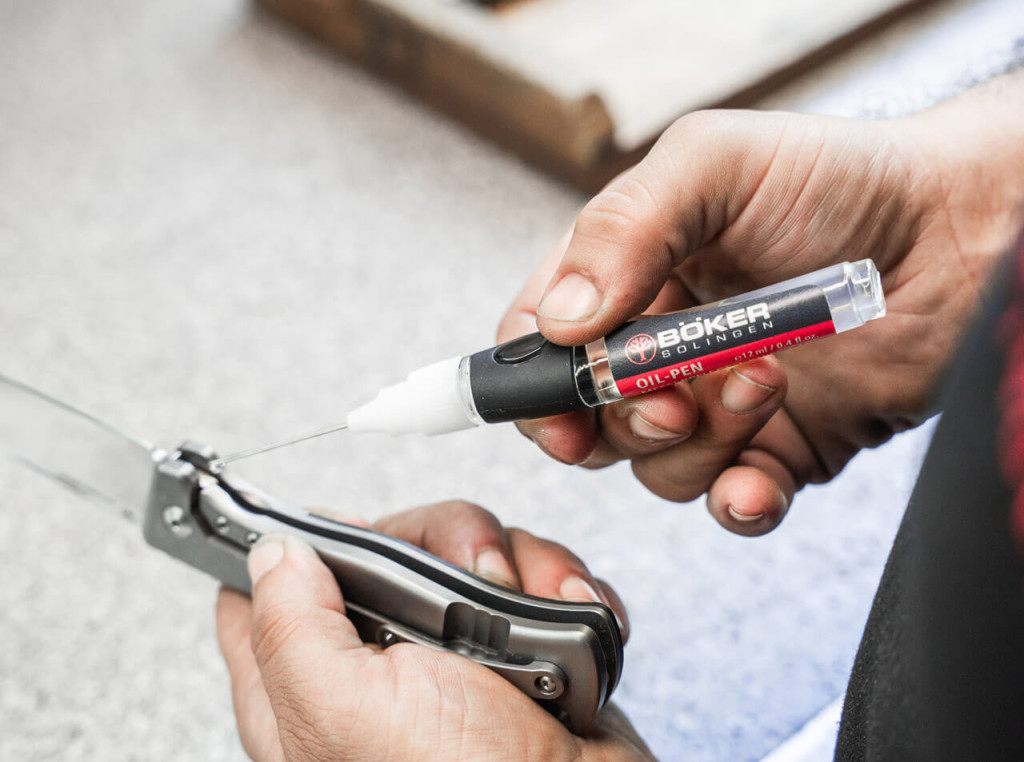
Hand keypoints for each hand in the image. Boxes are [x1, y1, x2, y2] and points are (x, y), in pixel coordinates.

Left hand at [216, 501, 652, 761]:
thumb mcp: (346, 714)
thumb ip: (291, 630)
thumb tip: (272, 554)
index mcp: (314, 685)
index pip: (270, 592)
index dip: (296, 542)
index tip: (342, 525)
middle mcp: (381, 663)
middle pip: (387, 545)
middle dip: (444, 544)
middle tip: (473, 583)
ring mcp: (452, 651)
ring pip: (468, 552)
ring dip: (519, 573)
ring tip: (537, 622)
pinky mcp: (518, 643)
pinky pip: (532, 576)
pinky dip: (559, 591)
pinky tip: (568, 631)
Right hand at [499, 72, 1023, 535]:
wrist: (962, 230)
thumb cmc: (842, 180)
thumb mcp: (716, 163)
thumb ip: (623, 228)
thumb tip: (559, 321)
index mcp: (630, 277)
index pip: (543, 345)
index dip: (537, 386)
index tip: (559, 409)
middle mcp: (665, 346)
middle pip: (593, 421)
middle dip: (625, 420)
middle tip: (674, 395)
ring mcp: (719, 402)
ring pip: (658, 465)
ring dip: (701, 441)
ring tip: (764, 381)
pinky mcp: (781, 448)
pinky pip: (733, 501)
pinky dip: (739, 501)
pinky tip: (758, 479)